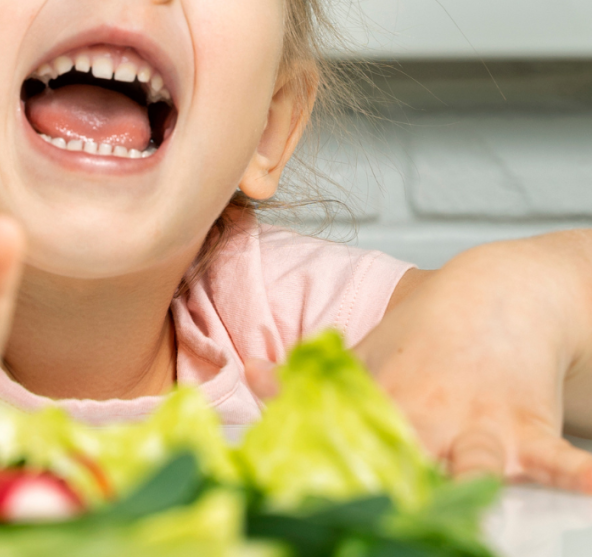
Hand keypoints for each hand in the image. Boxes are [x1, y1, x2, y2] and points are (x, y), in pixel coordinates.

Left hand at [245, 245, 591, 493]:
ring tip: (469, 511)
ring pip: (476, 463)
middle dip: (398, 492)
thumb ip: (313, 376)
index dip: (329, 473)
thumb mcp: (365, 352)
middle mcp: (427, 415)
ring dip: (474, 482)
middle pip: (408, 462)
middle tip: (385, 516)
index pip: (346, 441)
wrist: (495, 294)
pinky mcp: (530, 428)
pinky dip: (578, 473)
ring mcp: (481, 423)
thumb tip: (252, 376)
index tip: (305, 501)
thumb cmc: (423, 334)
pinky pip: (560, 458)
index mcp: (380, 401)